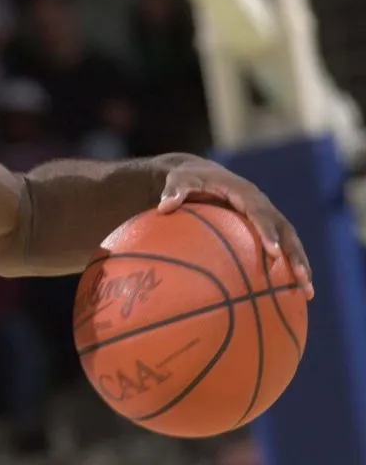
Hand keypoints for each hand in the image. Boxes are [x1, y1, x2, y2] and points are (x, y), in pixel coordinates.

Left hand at [157, 158, 313, 299]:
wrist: (200, 174)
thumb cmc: (188, 179)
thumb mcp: (179, 179)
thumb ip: (175, 191)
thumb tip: (164, 206)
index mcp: (245, 193)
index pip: (261, 213)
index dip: (269, 232)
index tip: (274, 252)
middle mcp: (261, 205)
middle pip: (285, 231)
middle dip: (295, 254)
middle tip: (301, 278)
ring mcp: (266, 217)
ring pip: (289, 243)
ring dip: (299, 266)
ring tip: (306, 294)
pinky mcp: (263, 229)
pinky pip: (278, 249)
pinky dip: (285, 269)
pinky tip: (288, 296)